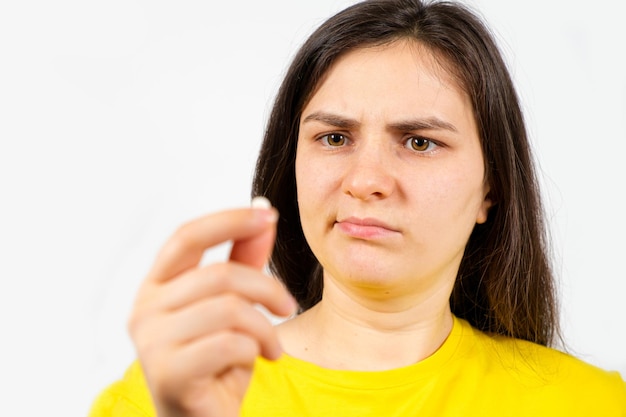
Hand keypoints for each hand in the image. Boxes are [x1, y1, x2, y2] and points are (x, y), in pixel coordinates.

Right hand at [128, 202, 296, 416]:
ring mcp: (151, 343)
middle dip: (266, 288)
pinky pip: (230, 343)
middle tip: (289, 306)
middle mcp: (144, 309)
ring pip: (229, 308)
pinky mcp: (167, 374)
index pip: (186, 236)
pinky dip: (257, 349)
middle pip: (219, 275)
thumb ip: (243, 260)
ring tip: (273, 345)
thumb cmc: (216, 361)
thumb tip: (264, 212)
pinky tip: (260, 360)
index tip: (269, 214)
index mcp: (156, 286)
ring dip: (266, 327)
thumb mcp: (233, 305)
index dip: (229, 220)